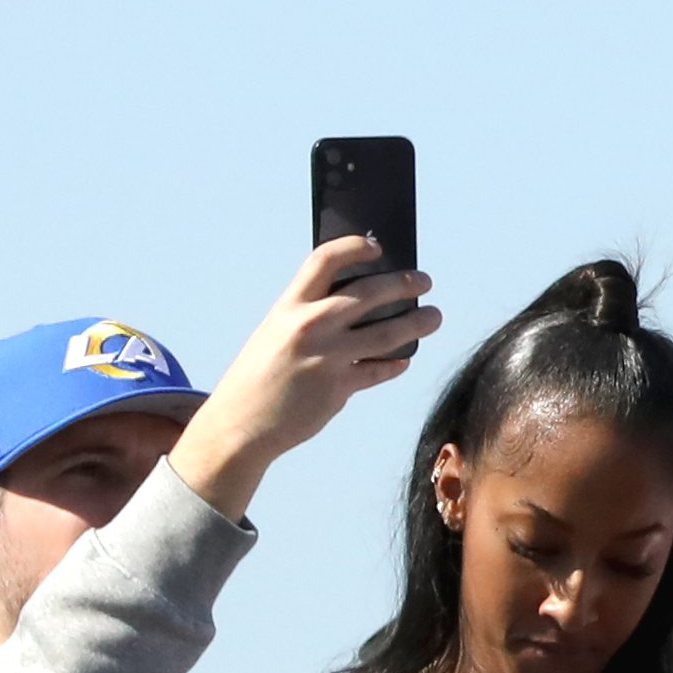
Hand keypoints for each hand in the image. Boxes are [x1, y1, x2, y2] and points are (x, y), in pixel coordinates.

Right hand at [192, 241, 443, 486]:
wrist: (238, 425)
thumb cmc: (256, 379)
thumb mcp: (274, 334)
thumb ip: (309, 316)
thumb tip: (356, 304)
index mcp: (289, 307)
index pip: (325, 260)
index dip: (354, 246)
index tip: (376, 247)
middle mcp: (310, 325)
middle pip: (370, 292)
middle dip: (405, 283)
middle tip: (424, 282)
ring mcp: (327, 356)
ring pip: (388, 333)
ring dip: (418, 322)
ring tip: (434, 317)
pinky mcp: (339, 387)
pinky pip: (380, 370)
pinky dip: (395, 364)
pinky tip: (403, 360)